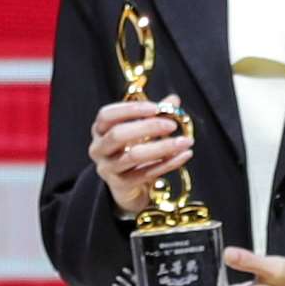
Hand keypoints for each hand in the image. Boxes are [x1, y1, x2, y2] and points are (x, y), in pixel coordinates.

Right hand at [87, 98, 195, 221]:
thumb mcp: (141, 130)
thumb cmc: (132, 150)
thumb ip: (155, 114)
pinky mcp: (120, 185)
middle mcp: (98, 149)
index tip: (156, 108)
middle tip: (172, 125)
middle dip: (147, 127)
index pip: (107, 115)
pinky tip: (184, 155)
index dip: (130, 109)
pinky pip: (146, 173)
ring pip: (134, 156)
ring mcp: (107, 168)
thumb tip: (174, 99)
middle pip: (118, 134)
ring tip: (185, 141)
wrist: (127, 185)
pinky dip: (168, 164)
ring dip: (163, 147)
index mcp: (100, 130)